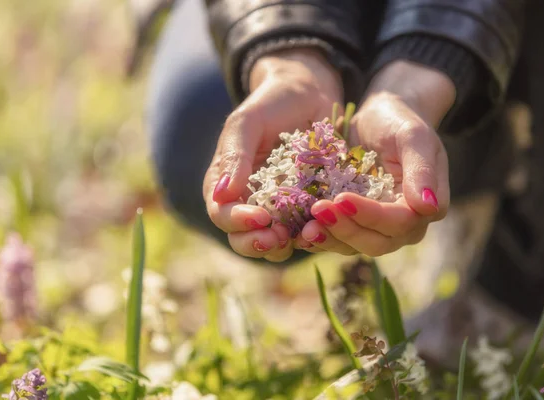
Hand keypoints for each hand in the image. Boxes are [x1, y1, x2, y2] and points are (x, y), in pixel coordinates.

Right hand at [203, 48, 342, 261]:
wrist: (309, 95)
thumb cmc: (271, 104)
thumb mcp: (247, 123)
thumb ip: (235, 157)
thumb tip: (222, 194)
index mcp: (226, 184)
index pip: (221, 213)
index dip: (236, 222)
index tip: (260, 217)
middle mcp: (248, 202)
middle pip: (242, 237)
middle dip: (256, 244)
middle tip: (276, 239)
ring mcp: (278, 209)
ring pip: (273, 243)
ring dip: (283, 247)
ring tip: (300, 237)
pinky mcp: (306, 209)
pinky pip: (305, 231)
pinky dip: (311, 236)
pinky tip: (322, 229)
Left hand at [300, 61, 454, 255]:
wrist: (377, 119)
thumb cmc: (399, 122)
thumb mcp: (413, 137)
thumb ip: (422, 171)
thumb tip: (429, 208)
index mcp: (425, 207)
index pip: (400, 222)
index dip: (371, 215)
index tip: (342, 199)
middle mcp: (403, 225)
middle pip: (377, 242)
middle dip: (346, 229)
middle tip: (319, 209)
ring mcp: (376, 227)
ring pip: (354, 245)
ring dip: (329, 238)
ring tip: (305, 228)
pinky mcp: (352, 224)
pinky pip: (337, 239)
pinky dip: (319, 238)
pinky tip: (298, 232)